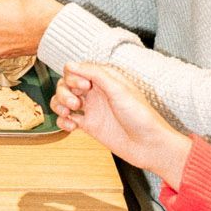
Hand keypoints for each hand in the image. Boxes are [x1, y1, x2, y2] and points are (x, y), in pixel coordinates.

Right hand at [52, 63, 190, 188]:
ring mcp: (92, 109)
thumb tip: (71, 64)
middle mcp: (96, 92)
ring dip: (60, 105)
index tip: (83, 87)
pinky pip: (67, 119)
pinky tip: (71, 126)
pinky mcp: (89, 126)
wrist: (150, 146)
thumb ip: (95, 74)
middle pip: (66, 84)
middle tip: (76, 103)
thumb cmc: (141, 117)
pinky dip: (63, 121)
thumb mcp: (119, 90)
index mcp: (105, 79)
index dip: (73, 76)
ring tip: (69, 114)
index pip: (76, 69)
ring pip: (63, 100)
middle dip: (64, 91)